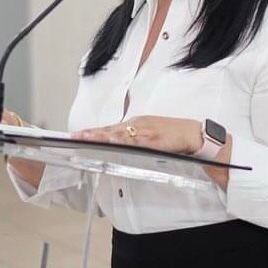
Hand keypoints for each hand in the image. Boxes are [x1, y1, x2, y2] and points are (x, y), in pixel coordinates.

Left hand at [72, 115, 202, 154]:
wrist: (192, 134)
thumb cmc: (172, 134)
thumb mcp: (149, 134)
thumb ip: (134, 139)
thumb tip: (118, 144)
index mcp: (135, 124)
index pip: (110, 128)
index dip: (94, 132)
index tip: (79, 134)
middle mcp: (137, 124)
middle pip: (111, 129)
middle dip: (93, 133)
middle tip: (76, 136)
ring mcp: (145, 130)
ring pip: (119, 133)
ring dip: (103, 136)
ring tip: (88, 138)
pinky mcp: (153, 138)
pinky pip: (136, 140)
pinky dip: (124, 140)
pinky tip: (114, 141)